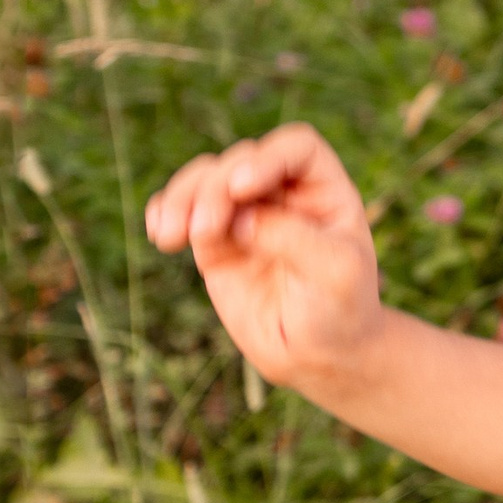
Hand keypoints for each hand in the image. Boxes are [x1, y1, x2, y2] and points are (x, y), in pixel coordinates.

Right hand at [145, 124, 383, 396]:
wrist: (320, 355)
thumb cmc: (342, 307)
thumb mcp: (335, 271)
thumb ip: (292, 238)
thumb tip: (239, 218)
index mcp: (324, 189)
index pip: (296, 148)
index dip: (267, 157)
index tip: (244, 188)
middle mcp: (283, 194)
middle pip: (240, 161)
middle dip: (216, 188)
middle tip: (205, 231)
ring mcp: (246, 216)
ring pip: (205, 180)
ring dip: (182, 199)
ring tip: (170, 235)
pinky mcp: (216, 244)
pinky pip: (183, 213)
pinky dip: (165, 212)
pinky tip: (160, 232)